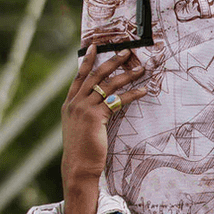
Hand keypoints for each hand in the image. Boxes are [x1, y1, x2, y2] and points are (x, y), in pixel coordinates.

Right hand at [60, 45, 146, 213]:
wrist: (78, 166)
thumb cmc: (82, 151)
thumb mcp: (80, 129)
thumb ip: (86, 115)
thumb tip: (100, 108)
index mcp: (70, 104)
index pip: (79, 76)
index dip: (87, 60)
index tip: (94, 46)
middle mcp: (75, 103)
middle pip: (94, 75)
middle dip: (111, 62)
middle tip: (126, 52)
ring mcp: (84, 109)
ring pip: (107, 86)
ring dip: (126, 75)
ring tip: (140, 69)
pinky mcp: (95, 117)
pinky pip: (117, 101)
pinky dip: (131, 95)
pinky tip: (143, 91)